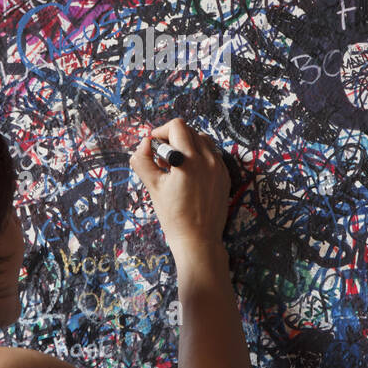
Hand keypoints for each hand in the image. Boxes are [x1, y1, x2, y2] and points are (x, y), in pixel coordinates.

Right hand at [129, 117, 230, 256]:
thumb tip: (144, 144)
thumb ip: (143, 161)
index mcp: (189, 160)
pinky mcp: (224, 176)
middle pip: (189, 131)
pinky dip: (199, 157)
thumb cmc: (174, 216)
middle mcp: (208, 160)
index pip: (177, 126)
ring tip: (175, 165)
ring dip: (186, 146)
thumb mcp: (152, 187)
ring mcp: (219, 168)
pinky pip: (211, 155)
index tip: (153, 146)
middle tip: (161, 158)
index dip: (160, 132)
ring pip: (202, 140)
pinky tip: (189, 174)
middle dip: (172, 139)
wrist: (198, 240)